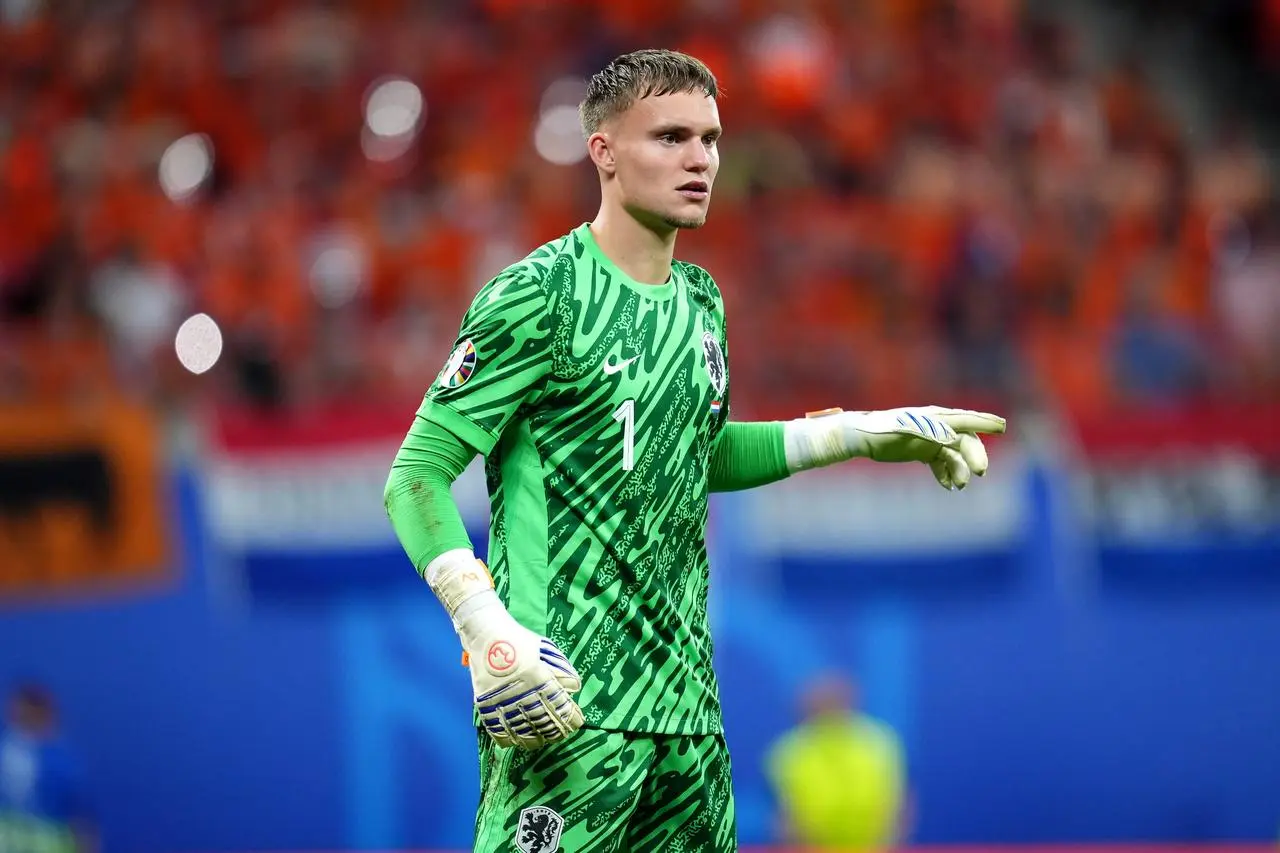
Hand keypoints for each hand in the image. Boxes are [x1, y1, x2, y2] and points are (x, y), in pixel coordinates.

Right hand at [457, 593, 584, 749]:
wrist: (486, 635)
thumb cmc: (520, 641)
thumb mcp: (546, 649)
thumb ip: (562, 670)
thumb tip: (574, 689)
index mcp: (538, 677)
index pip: (560, 706)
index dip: (571, 718)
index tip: (576, 722)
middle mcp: (521, 692)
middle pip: (543, 722)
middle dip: (555, 731)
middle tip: (561, 734)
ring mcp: (501, 700)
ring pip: (522, 731)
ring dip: (535, 739)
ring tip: (542, 740)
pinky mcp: (485, 705)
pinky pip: (498, 730)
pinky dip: (509, 739)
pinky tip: (517, 741)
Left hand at [843, 405, 1005, 489]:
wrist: (863, 436)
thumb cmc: (886, 430)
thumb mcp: (911, 430)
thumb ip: (933, 433)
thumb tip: (956, 438)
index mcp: (937, 417)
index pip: (966, 420)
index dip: (985, 423)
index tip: (1002, 427)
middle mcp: (937, 427)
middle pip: (965, 441)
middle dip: (975, 456)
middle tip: (980, 472)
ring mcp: (932, 439)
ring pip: (955, 456)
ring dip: (960, 470)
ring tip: (959, 485)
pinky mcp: (924, 451)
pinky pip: (943, 463)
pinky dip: (947, 474)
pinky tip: (948, 485)